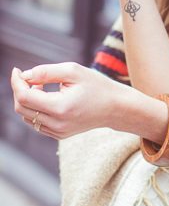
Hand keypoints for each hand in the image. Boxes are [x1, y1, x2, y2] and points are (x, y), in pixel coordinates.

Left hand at [10, 63, 127, 139]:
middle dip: (20, 90)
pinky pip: (36, 123)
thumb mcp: (73, 71)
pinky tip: (47, 98)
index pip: (24, 96)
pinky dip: (34, 109)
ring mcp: (58, 132)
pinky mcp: (59, 134)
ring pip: (26, 117)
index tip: (17, 70)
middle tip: (31, 77)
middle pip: (21, 108)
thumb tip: (24, 76)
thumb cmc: (97, 86)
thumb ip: (46, 72)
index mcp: (60, 107)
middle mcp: (57, 123)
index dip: (16, 82)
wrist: (116, 107)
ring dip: (26, 100)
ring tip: (41, 86)